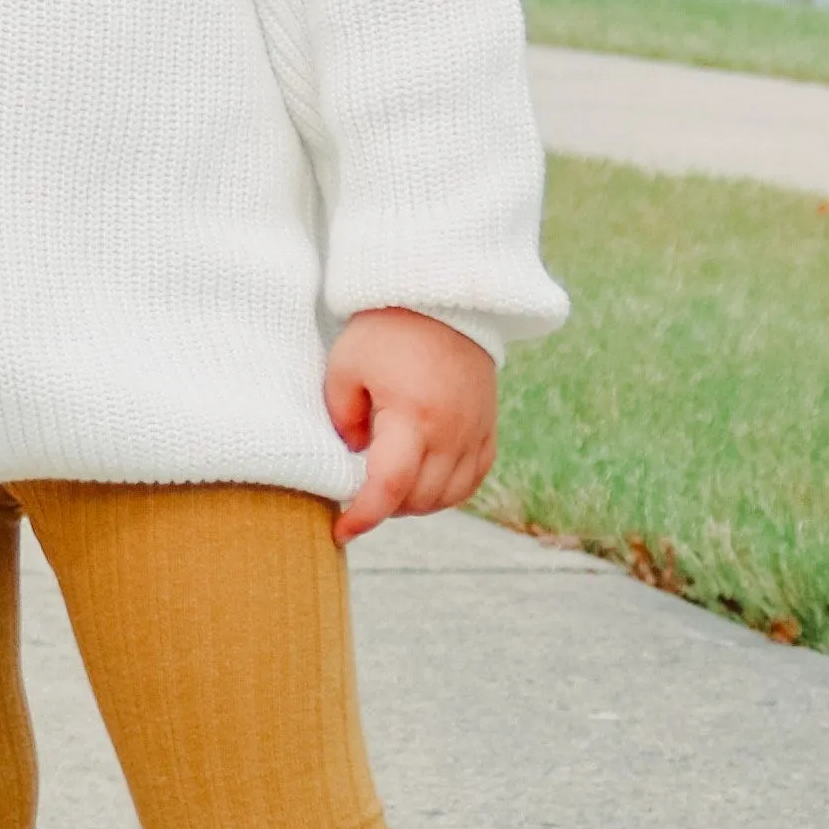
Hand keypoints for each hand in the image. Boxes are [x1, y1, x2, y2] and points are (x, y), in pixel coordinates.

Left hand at [324, 307, 497, 546]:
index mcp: (413, 415)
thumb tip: (355, 455)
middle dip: (384, 506)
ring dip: (414, 502)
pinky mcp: (487, 427)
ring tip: (388, 482)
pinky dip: (446, 491)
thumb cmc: (386, 331)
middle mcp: (451, 431)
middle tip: (359, 488)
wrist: (442, 299)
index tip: (341, 529)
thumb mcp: (344, 367)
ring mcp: (474, 431)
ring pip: (447, 497)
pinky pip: (471, 480)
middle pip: (418, 500)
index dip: (363, 516)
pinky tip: (422, 479)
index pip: (390, 487)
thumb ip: (342, 418)